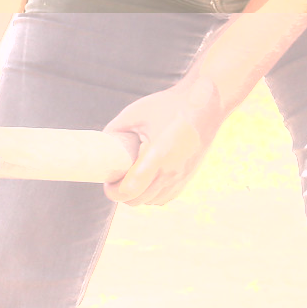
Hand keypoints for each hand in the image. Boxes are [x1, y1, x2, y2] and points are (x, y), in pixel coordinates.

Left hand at [101, 78, 227, 206]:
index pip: (131, 189)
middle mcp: (171, 171)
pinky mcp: (188, 178)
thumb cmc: (168, 106)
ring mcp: (181, 177)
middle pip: (138, 200)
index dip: (114, 191)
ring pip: (152, 201)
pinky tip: (147, 180)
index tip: (107, 182)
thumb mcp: (135, 112)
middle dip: (121, 194)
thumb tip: (100, 145)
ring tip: (129, 178)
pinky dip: (153, 195)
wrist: (206, 106)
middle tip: (114, 179)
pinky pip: (166, 198)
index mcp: (158, 155)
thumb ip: (115, 130)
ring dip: (137, 195)